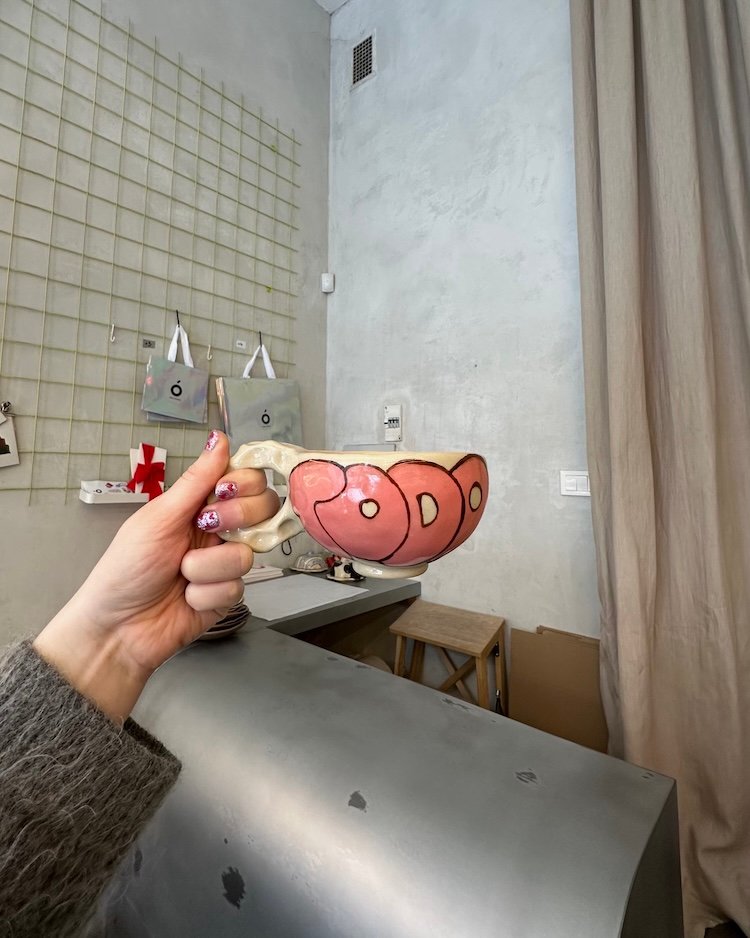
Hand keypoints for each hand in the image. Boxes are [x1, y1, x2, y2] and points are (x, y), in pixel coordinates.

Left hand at [33, 431, 278, 721]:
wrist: (118, 629)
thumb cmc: (125, 570)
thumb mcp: (159, 517)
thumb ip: (197, 479)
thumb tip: (219, 438)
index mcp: (199, 505)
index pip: (246, 480)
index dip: (243, 483)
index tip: (223, 492)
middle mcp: (218, 531)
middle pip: (262, 510)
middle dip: (235, 518)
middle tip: (205, 527)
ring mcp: (224, 564)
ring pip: (247, 553)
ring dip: (206, 566)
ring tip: (181, 574)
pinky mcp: (228, 595)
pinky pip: (236, 586)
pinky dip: (205, 593)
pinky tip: (186, 598)